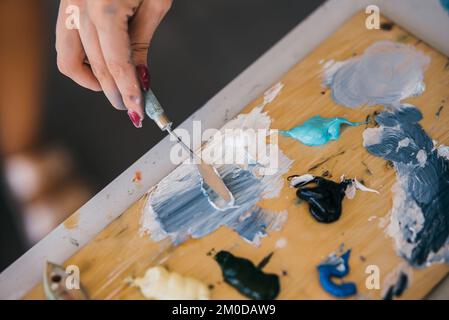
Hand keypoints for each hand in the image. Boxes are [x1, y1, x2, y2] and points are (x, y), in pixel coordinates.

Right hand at [55, 0, 171, 126]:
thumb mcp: (156, 2)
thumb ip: (142, 42)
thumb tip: (138, 77)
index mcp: (105, 7)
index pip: (116, 64)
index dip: (128, 91)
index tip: (138, 111)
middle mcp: (80, 7)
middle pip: (94, 66)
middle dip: (115, 92)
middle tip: (133, 108)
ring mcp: (69, 4)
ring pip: (68, 58)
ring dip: (92, 80)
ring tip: (116, 89)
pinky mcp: (68, 3)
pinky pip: (66, 41)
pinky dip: (81, 60)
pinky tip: (101, 66)